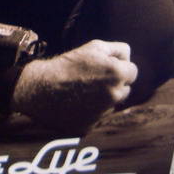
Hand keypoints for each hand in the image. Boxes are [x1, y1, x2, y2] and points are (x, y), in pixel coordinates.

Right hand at [11, 40, 137, 132]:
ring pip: (112, 104)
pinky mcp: (91, 127)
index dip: (119, 67)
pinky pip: (97, 118)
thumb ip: (117, 49)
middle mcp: (114, 95)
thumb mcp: (94, 46)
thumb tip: (128, 57)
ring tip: (83, 91)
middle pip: (125, 89)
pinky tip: (76, 103)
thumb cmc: (67, 64)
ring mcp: (103, 113)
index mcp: (117, 74)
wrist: (40, 88)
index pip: (133, 71)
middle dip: (114, 84)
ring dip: (104, 99)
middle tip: (93, 79)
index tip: (105, 67)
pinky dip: (91, 112)